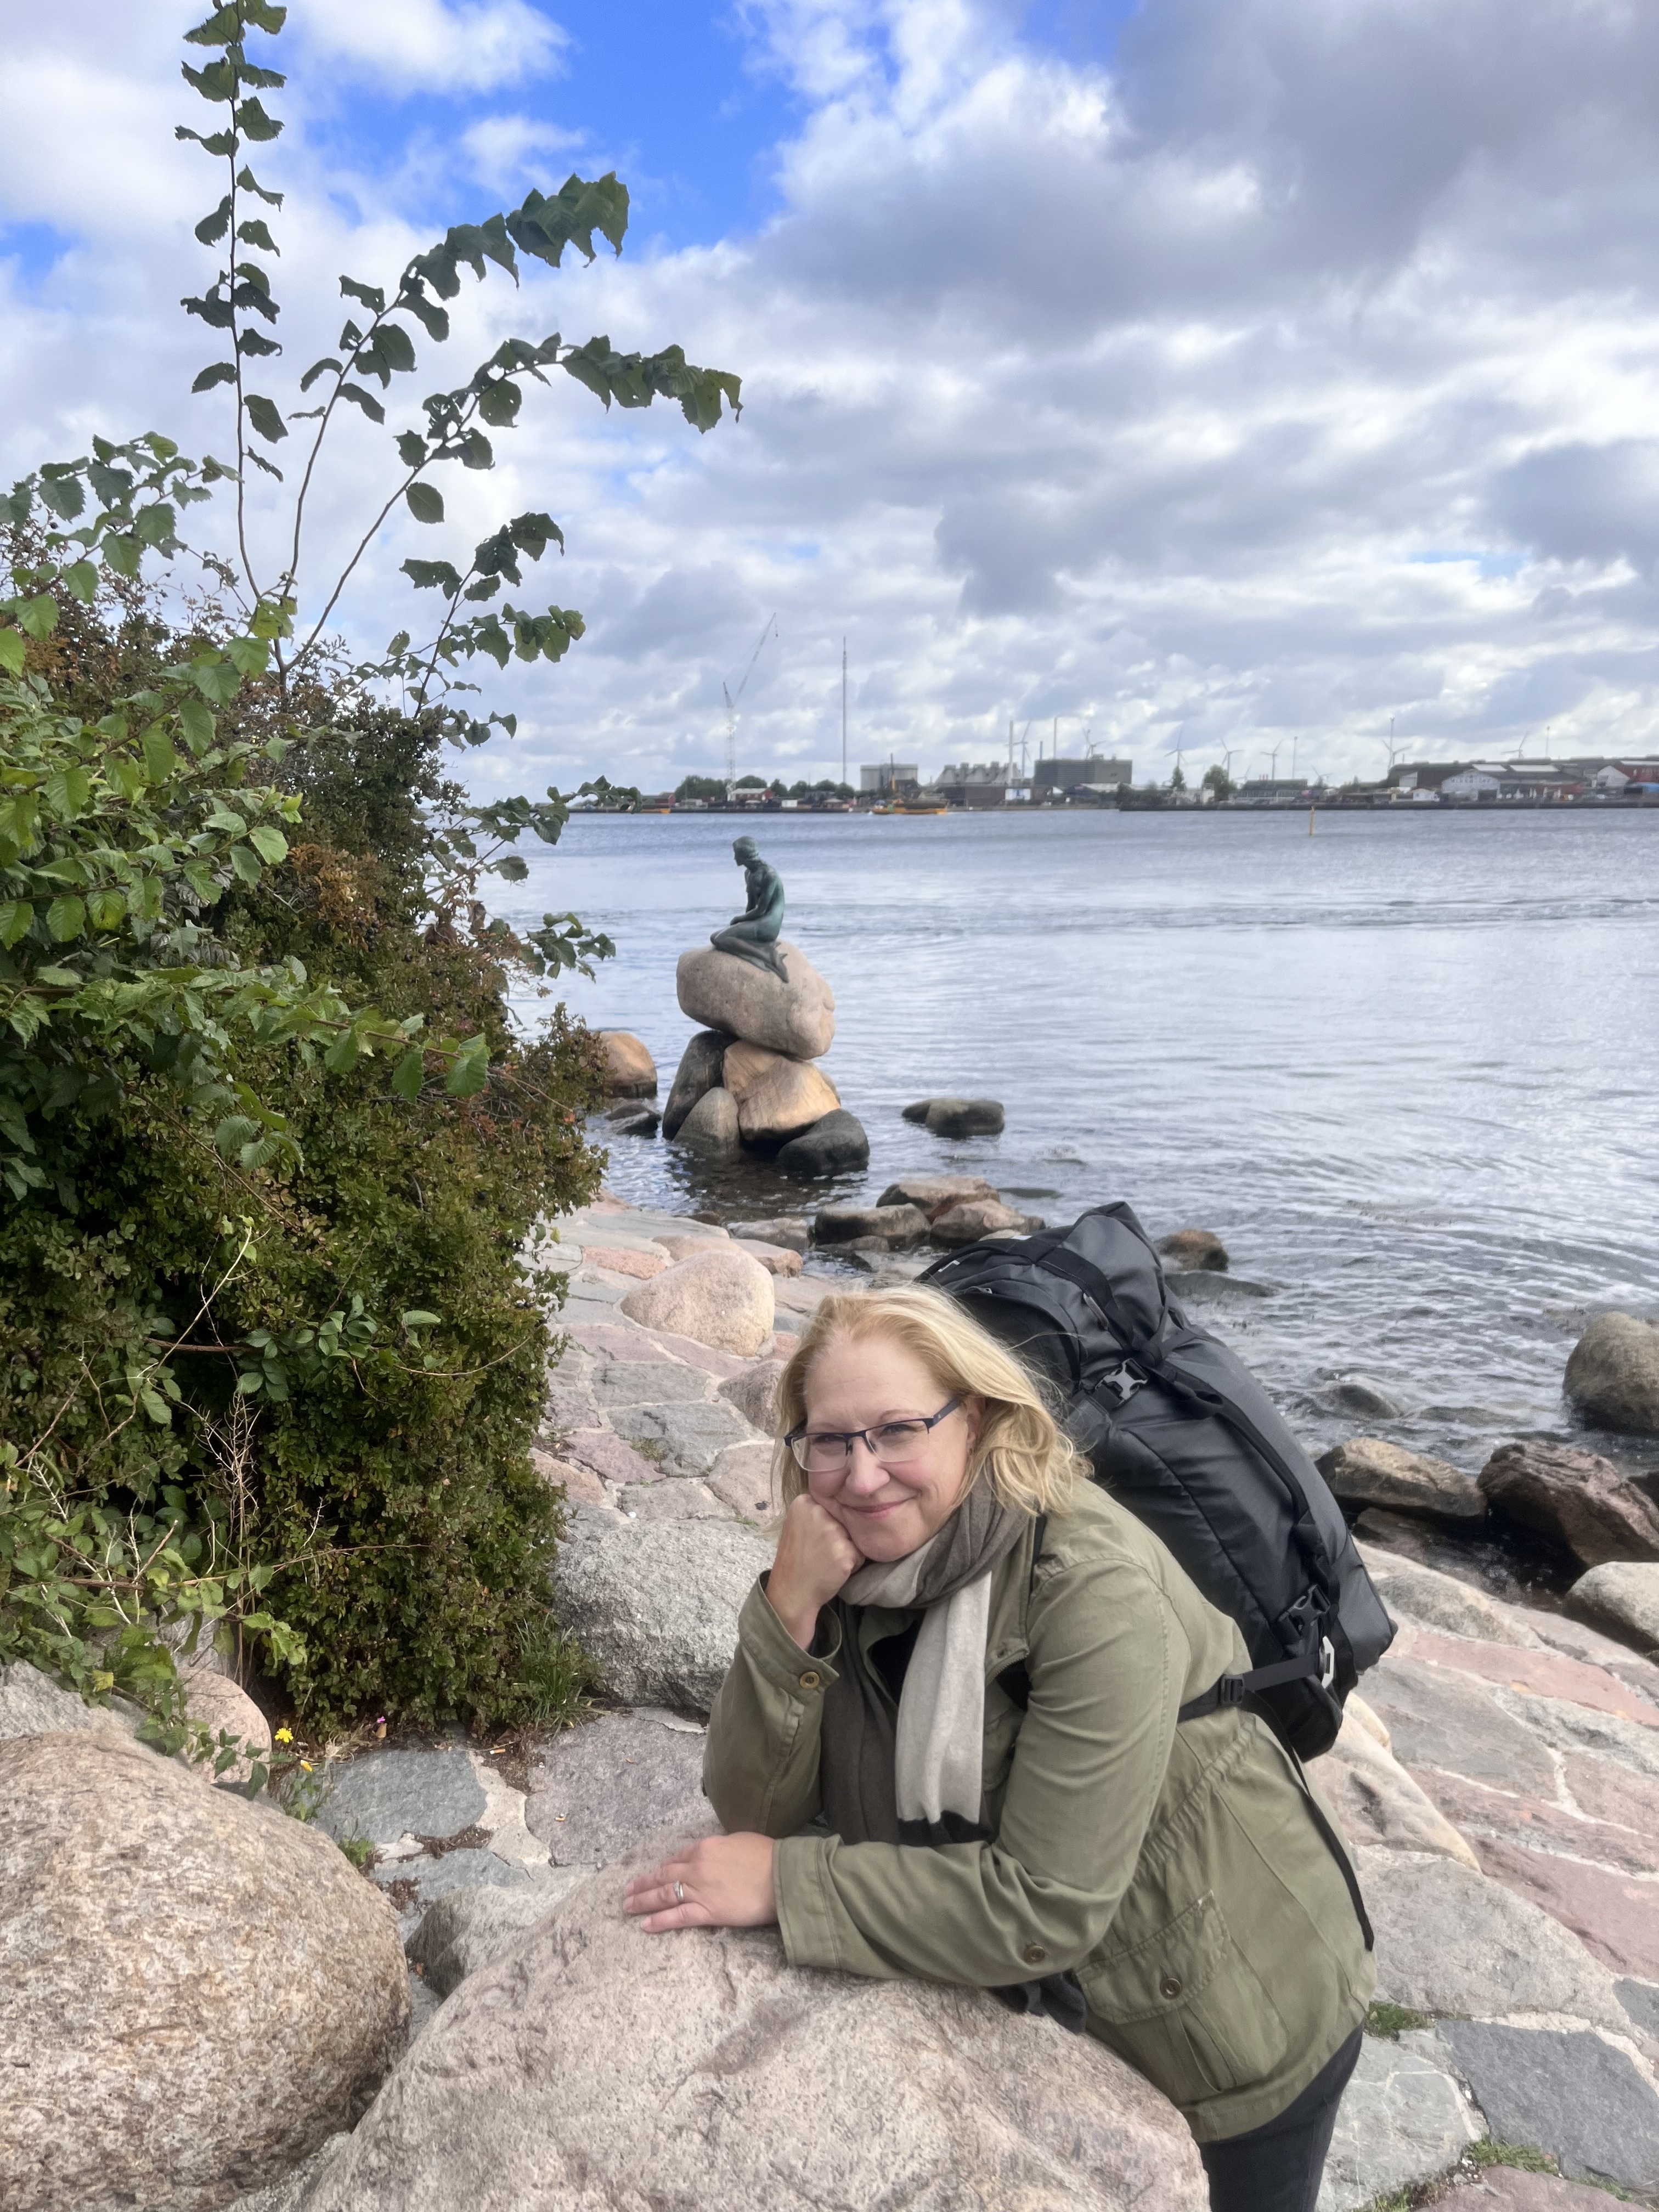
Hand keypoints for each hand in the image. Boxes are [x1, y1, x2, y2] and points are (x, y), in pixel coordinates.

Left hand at [623, 1833, 776, 1932]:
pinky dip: (659, 1921)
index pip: (677, 1857)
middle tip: (627, 1890)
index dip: (663, 1867)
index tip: (654, 1874)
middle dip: (643, 1883)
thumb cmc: (766, 1856)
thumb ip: (720, 1848)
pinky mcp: (707, 1912)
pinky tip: (645, 1925)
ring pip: (664, 1895)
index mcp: (705, 1847)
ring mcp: (699, 1890)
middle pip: (663, 1875)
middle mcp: (696, 1867)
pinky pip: (677, 1916)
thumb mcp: (739, 1841)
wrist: (780, 1876)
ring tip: (628, 1907)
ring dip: (643, 1901)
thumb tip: (715, 1854)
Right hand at [766, 1494, 862, 1649]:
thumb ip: (816, 1513)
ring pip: (854, 1536)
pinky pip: (860, 1554)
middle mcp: (818, 1512)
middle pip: (845, 1519)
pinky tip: (834, 1570)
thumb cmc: (796, 1560)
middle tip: (821, 1551)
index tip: (814, 1538)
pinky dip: (851, 1564)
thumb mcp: (797, 1526)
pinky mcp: (845, 1550)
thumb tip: (844, 1506)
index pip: (832, 1506)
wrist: (791, 1592)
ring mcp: (832, 1531)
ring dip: (847, 1550)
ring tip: (828, 1561)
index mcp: (804, 1502)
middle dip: (839, 1535)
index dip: (828, 1524)